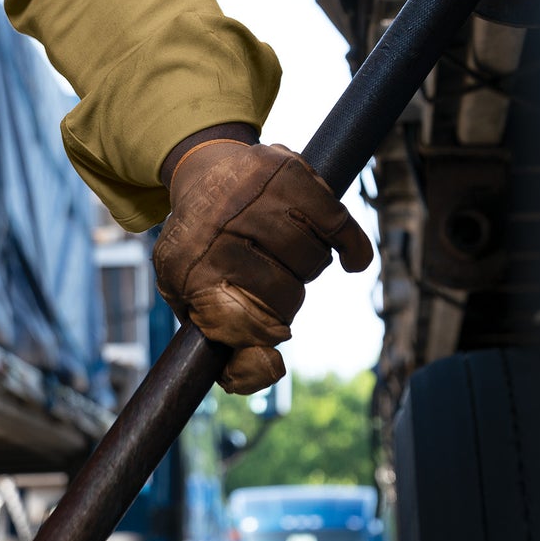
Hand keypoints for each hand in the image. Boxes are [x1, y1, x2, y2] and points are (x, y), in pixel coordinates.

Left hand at [152, 140, 373, 393]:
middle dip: (284, 300)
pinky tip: (349, 259)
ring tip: (286, 255)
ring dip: (307, 268)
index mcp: (187, 264)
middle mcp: (218, 225)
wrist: (205, 174)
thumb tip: (271, 368)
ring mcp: (255, 195)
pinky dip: (352, 249)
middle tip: (272, 281)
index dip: (260, 336)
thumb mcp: (190, 301)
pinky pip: (339, 225)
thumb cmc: (202, 250)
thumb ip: (225, 348)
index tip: (260, 326)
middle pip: (285, 296)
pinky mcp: (290, 172)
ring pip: (312, 262)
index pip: (243, 326)